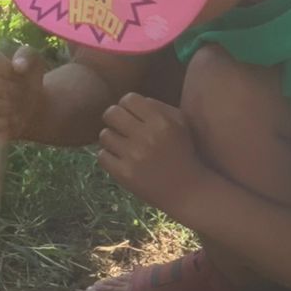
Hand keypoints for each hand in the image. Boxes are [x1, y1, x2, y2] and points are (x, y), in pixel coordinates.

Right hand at [0, 46, 47, 141]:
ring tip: (20, 112)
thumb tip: (19, 65)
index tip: (22, 78)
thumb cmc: (25, 79)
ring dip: (10, 112)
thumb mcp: (34, 62)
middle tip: (27, 99)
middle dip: (16, 95)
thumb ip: (28, 57)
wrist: (20, 103)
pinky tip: (9, 123)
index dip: (10, 71)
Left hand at [97, 95, 203, 211]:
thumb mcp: (181, 125)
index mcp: (162, 122)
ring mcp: (134, 156)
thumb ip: (158, 107)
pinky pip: (102, 156)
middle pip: (111, 113)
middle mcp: (147, 137)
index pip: (128, 99)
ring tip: (123, 146)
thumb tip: (128, 100)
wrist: (188, 190)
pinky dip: (109, 157)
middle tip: (121, 128)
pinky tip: (122, 160)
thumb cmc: (183, 153)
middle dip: (113, 119)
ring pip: (104, 135)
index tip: (131, 116)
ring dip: (111, 139)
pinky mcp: (124, 174)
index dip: (126, 106)